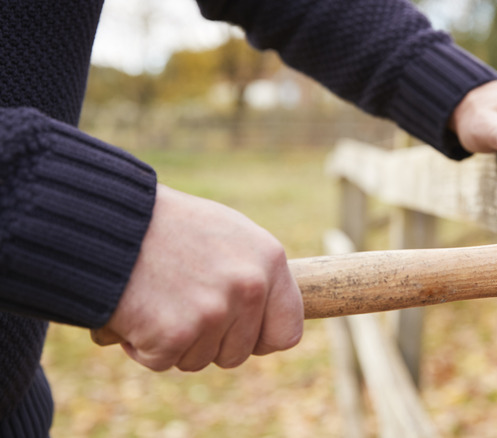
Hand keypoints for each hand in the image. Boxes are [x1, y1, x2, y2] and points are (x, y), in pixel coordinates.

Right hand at [94, 184, 303, 371]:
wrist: (106, 218)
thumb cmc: (167, 225)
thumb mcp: (227, 234)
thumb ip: (253, 272)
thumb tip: (269, 312)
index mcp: (270, 261)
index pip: (287, 332)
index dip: (260, 340)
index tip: (241, 334)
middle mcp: (249, 287)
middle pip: (239, 353)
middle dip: (209, 341)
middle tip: (181, 303)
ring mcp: (213, 312)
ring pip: (200, 360)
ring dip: (175, 341)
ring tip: (157, 296)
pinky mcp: (175, 334)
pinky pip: (162, 361)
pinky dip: (142, 345)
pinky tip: (136, 308)